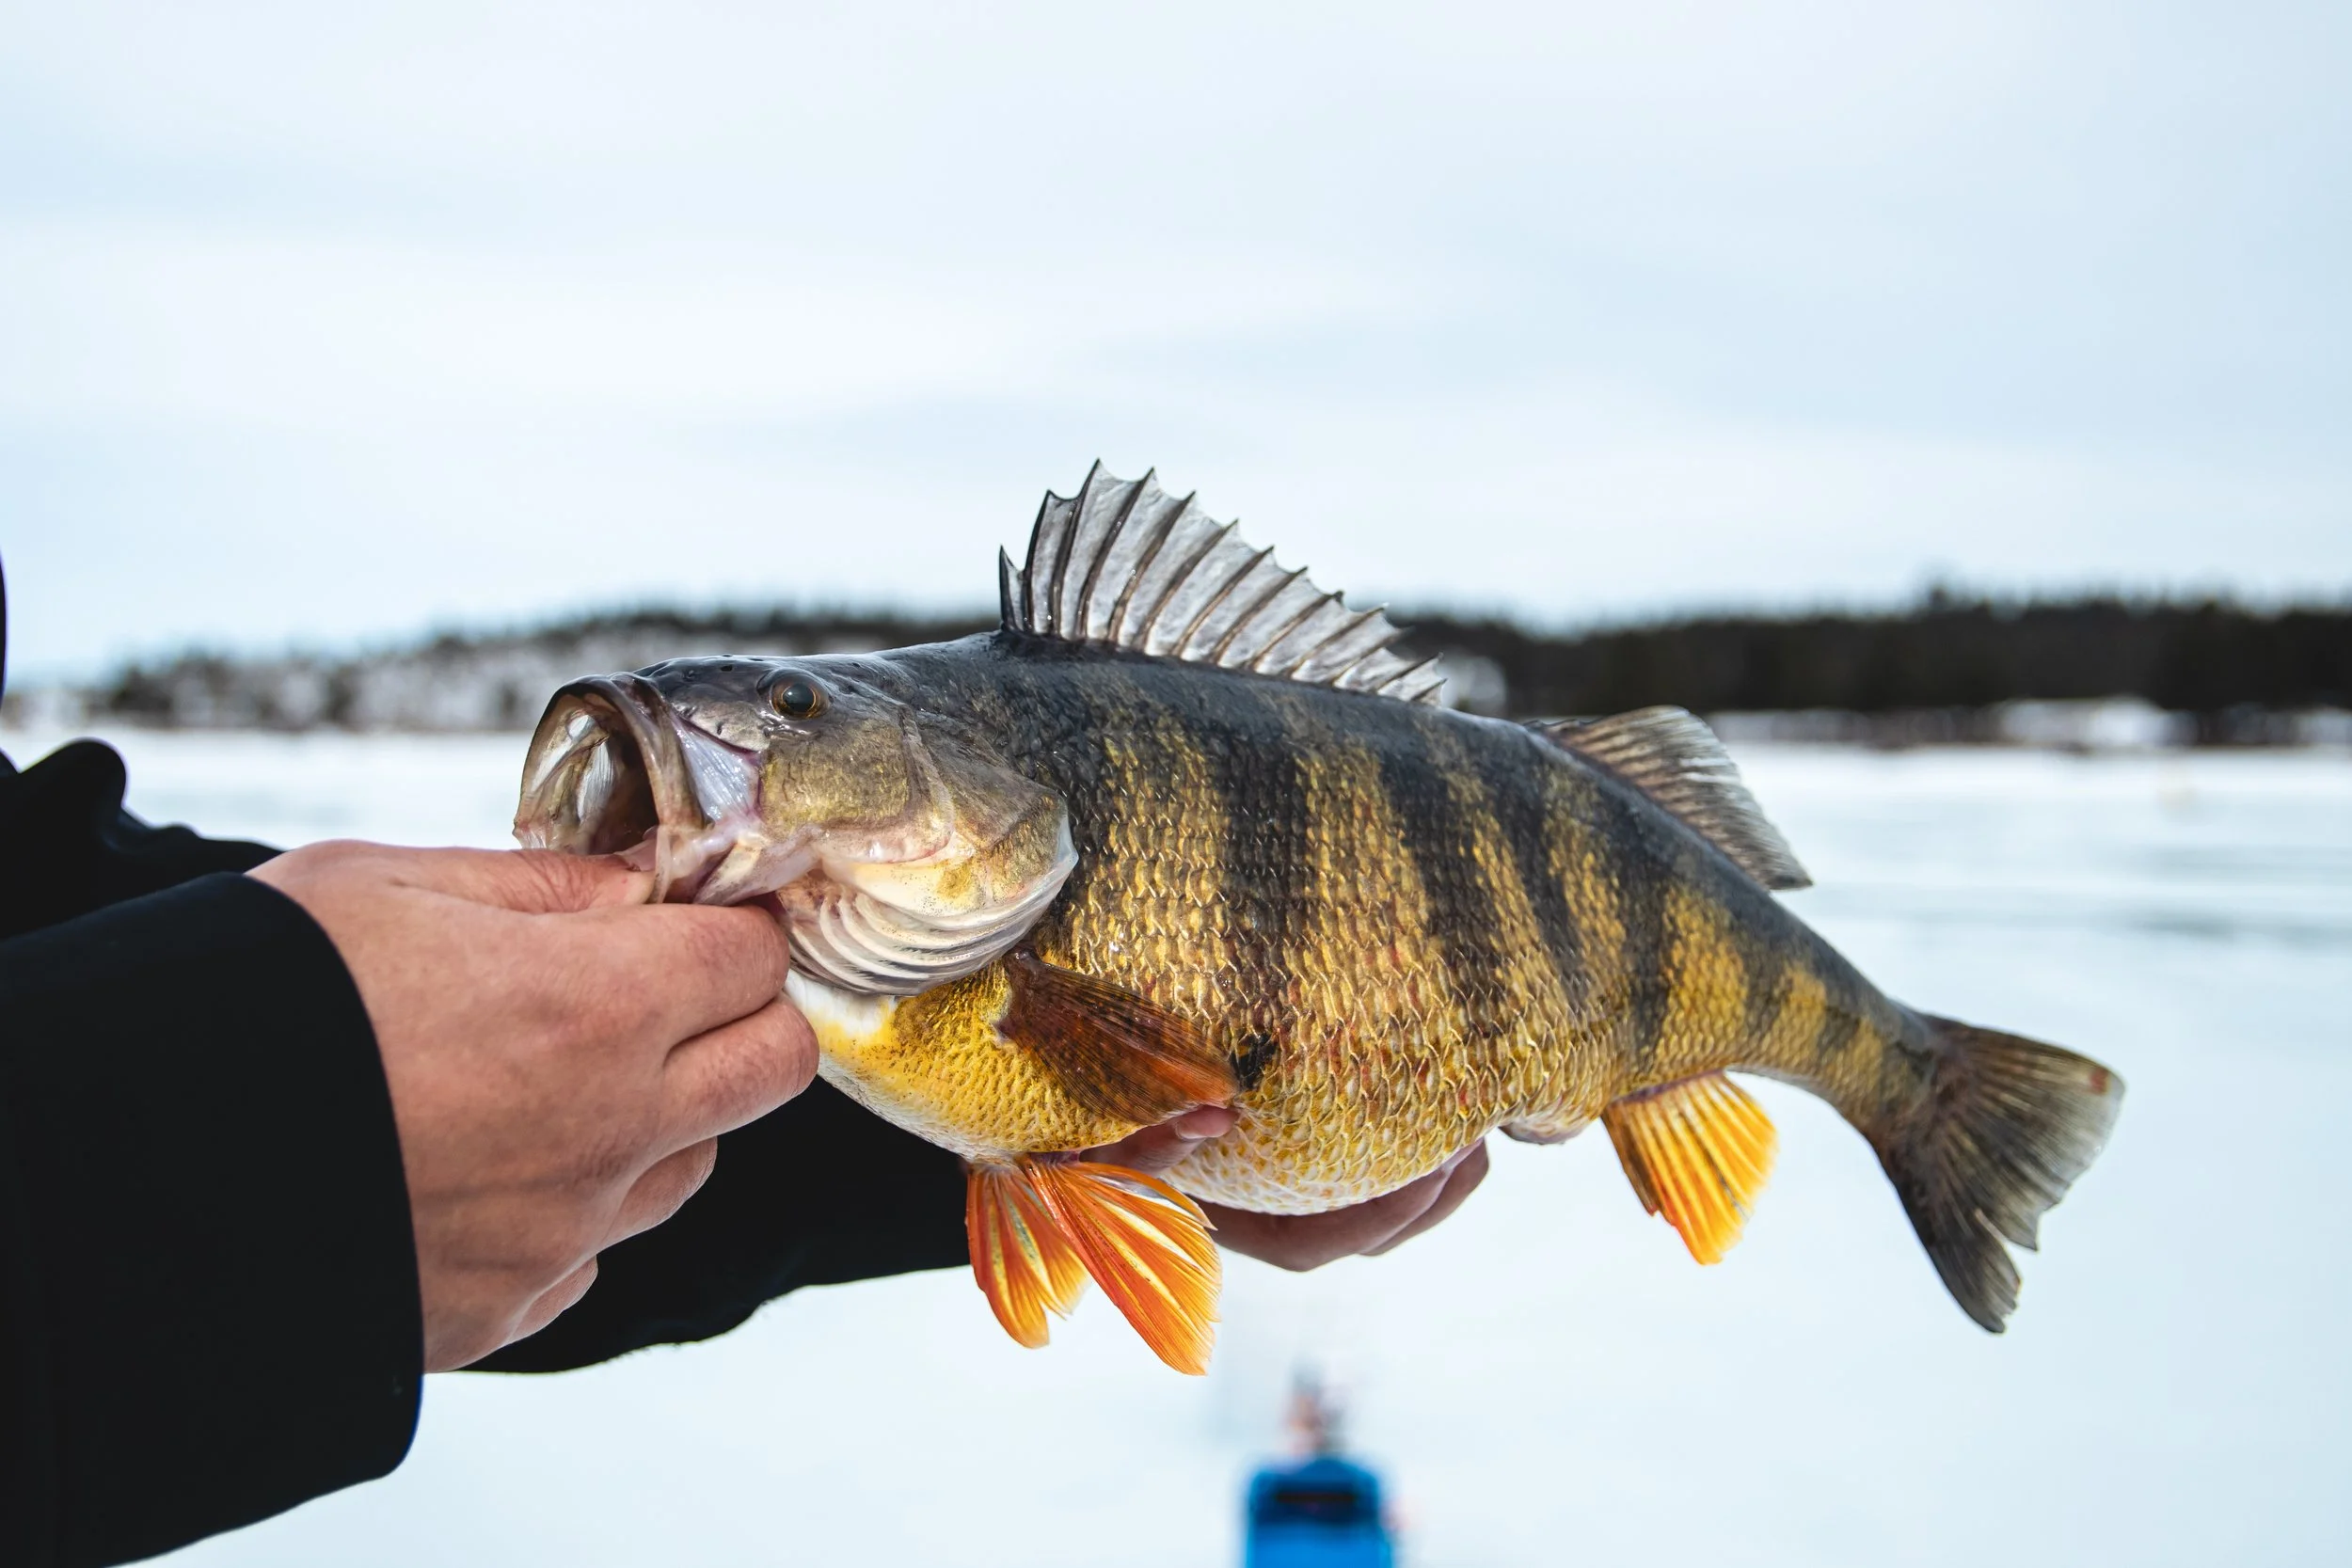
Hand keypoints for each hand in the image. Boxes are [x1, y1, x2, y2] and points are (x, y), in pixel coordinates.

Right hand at [250, 842, 814, 1370]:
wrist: (132, 1162)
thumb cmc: (252, 998)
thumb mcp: (388, 883)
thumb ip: (539, 886)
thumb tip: (633, 883)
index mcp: (594, 1007)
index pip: (754, 957)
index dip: (733, 923)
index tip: (697, 913)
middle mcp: (607, 1131)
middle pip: (771, 1068)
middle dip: (741, 1015)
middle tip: (664, 989)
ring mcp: (563, 1233)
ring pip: (692, 1165)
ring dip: (661, 1115)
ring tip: (549, 1078)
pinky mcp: (507, 1309)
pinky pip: (593, 1252)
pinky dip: (571, 1207)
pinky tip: (489, 1164)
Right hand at [1088, 1108, 1490, 1271]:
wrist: (1068, 1150)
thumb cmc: (1081, 1150)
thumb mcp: (1100, 1149)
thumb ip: (1145, 1142)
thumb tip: (1214, 1109)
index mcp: (1242, 1235)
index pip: (1335, 1239)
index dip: (1397, 1205)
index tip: (1445, 1151)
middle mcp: (1277, 1231)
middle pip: (1381, 1231)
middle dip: (1441, 1186)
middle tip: (1482, 1122)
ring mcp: (1294, 1207)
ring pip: (1388, 1210)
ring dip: (1439, 1172)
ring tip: (1477, 1111)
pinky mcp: (1303, 1176)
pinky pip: (1375, 1177)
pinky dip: (1414, 1149)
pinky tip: (1437, 1101)